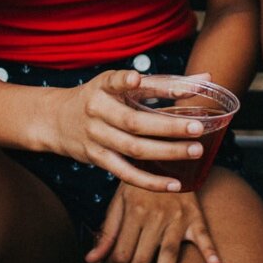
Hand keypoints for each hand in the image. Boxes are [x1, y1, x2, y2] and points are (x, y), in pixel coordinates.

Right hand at [51, 70, 212, 193]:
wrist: (55, 120)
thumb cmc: (99, 97)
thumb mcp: (120, 83)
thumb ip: (163, 83)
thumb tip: (206, 78)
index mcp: (102, 87)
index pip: (117, 83)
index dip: (126, 82)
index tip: (136, 80)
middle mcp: (97, 111)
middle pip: (133, 122)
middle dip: (168, 126)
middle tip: (197, 128)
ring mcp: (96, 137)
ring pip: (133, 149)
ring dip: (166, 152)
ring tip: (194, 151)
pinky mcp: (98, 159)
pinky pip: (126, 173)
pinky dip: (150, 181)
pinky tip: (174, 184)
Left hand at [85, 183, 223, 262]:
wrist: (166, 155)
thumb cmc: (140, 182)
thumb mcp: (118, 201)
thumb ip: (107, 232)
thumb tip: (91, 259)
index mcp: (133, 214)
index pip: (119, 252)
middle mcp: (154, 219)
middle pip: (139, 260)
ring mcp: (176, 219)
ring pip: (167, 254)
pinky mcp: (195, 216)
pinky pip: (203, 234)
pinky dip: (210, 249)